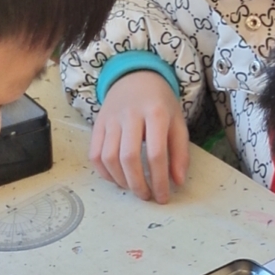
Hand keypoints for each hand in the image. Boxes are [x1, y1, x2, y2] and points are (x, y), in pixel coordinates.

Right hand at [91, 71, 189, 203]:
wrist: (135, 78)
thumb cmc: (160, 103)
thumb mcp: (177, 123)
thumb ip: (180, 152)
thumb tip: (177, 182)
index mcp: (156, 113)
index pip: (156, 153)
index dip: (160, 180)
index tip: (163, 197)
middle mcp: (130, 115)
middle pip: (129, 157)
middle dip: (137, 184)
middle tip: (146, 196)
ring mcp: (110, 119)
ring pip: (109, 157)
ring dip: (120, 180)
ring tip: (132, 188)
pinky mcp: (97, 124)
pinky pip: (95, 153)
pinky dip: (104, 172)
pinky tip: (117, 178)